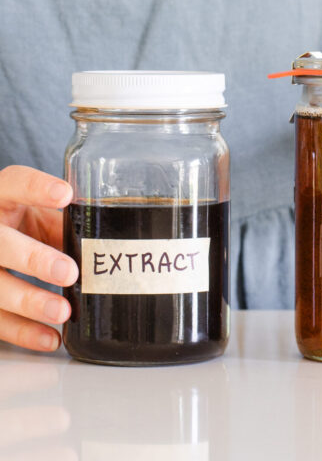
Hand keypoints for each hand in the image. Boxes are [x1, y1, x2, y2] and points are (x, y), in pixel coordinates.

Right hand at [0, 166, 77, 351]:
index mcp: (1, 196)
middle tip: (69, 271)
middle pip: (0, 245)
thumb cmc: (23, 222)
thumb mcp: (39, 213)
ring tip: (64, 312)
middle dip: (34, 259)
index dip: (37, 188)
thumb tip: (111, 237)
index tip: (66, 195)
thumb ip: (65, 221)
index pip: (13, 183)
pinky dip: (24, 333)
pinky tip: (51, 338)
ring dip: (30, 303)